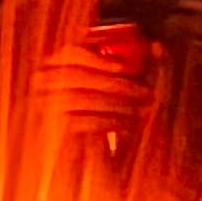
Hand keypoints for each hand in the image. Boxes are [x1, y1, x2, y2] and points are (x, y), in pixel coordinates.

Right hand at [29, 44, 147, 138]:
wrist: (91, 153)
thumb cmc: (108, 113)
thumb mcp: (123, 87)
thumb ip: (139, 64)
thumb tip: (158, 46)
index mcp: (56, 63)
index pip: (72, 52)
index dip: (99, 57)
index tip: (125, 67)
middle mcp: (43, 82)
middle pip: (79, 76)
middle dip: (116, 84)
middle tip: (146, 92)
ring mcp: (44, 106)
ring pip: (82, 99)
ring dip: (116, 104)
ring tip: (141, 110)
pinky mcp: (53, 129)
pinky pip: (81, 122)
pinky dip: (108, 122)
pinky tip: (128, 126)